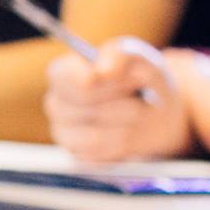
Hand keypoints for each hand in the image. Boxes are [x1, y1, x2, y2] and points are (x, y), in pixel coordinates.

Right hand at [44, 39, 195, 162]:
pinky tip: (129, 133)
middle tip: (142, 96)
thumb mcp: (138, 58)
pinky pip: (99, 154)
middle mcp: (56, 102)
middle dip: (120, 98)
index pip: (63, 75)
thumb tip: (103, 68)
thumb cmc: (140, 79)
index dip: (85, 75)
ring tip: (138, 114)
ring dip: (126, 124)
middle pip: (84, 100)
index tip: (105, 76)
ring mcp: (63, 131)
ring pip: (93, 133)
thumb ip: (120, 55)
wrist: (154, 112)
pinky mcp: (77, 155)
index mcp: (63, 73)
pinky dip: (122, 145)